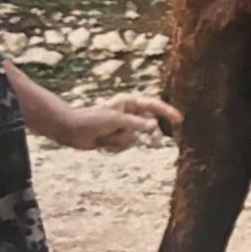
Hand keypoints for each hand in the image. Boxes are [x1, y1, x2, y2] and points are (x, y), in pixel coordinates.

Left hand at [58, 93, 183, 152]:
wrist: (71, 130)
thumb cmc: (91, 119)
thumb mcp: (116, 120)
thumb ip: (136, 124)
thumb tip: (154, 127)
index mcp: (129, 103)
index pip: (153, 106)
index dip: (167, 112)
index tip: (179, 120)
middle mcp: (128, 114)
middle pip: (148, 126)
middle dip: (149, 136)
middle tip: (156, 145)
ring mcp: (122, 127)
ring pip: (134, 139)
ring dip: (120, 142)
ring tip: (105, 139)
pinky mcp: (115, 139)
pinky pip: (124, 147)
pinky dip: (114, 148)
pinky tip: (102, 145)